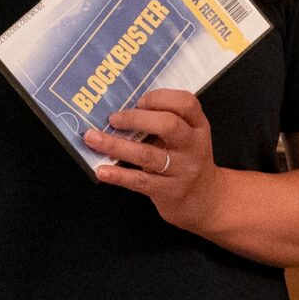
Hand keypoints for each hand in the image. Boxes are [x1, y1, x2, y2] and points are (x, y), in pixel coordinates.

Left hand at [84, 89, 221, 231]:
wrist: (206, 200)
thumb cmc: (187, 160)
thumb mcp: (188, 137)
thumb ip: (165, 122)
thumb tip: (123, 111)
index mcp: (198, 126)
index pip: (186, 103)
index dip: (161, 98)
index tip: (139, 100)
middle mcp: (193, 146)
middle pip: (168, 125)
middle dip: (136, 119)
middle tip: (113, 119)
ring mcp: (182, 170)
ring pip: (147, 155)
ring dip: (116, 145)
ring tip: (92, 139)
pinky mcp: (169, 191)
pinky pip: (140, 181)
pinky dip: (119, 175)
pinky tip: (102, 170)